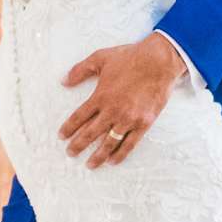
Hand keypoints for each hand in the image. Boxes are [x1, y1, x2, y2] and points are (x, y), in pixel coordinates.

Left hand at [60, 32, 183, 166]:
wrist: (159, 61)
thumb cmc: (130, 57)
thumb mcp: (101, 58)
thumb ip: (80, 70)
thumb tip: (63, 81)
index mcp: (100, 96)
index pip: (79, 117)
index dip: (69, 128)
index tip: (61, 136)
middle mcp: (112, 111)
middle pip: (90, 133)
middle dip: (78, 145)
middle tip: (70, 153)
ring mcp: (128, 119)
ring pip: (109, 143)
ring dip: (97, 156)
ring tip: (89, 164)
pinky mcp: (143, 123)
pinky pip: (129, 143)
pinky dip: (120, 154)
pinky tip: (112, 161)